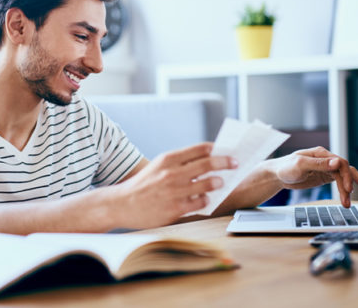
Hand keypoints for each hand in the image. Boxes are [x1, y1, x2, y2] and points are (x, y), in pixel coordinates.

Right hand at [115, 142, 235, 228]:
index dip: (217, 149)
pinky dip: (206, 200)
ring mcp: (175, 191)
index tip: (226, 150)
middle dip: (225, 162)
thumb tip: (207, 160)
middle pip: (208, 164)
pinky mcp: (176, 208)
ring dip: (218, 182)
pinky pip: (200, 202)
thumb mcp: (158, 166)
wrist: (122, 204)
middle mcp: (172, 173)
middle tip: (235, 163)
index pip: (200, 149)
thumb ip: (179, 163)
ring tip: (220, 182)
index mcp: (168, 159)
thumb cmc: (143, 184)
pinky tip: (205, 199)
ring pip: (207, 183)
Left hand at [264, 146, 357, 207]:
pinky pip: (339, 182)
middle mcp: (326, 160)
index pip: (340, 163)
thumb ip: (319, 164)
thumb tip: (337, 161)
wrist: (276, 175)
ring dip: (350, 189)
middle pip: (346, 169)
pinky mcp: (324, 177)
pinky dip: (346, 188)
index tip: (348, 189)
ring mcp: (326, 169)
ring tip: (351, 202)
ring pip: (344, 177)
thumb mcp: (300, 165)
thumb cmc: (285, 167)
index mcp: (321, 154)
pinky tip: (352, 194)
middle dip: (356, 181)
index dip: (346, 176)